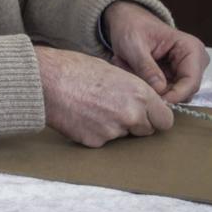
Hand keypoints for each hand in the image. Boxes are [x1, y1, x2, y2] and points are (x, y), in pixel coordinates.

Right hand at [35, 45, 173, 146]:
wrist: (46, 81)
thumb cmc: (76, 69)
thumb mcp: (114, 72)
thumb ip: (133, 91)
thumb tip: (143, 103)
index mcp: (140, 94)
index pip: (165, 120)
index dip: (156, 118)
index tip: (148, 116)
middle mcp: (131, 115)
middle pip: (146, 130)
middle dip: (136, 123)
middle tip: (115, 109)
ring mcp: (113, 131)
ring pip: (123, 136)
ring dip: (114, 127)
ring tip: (92, 109)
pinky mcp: (96, 142)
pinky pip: (103, 141)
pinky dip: (95, 132)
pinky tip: (81, 116)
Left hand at [102, 2, 209, 104]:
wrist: (127, 21)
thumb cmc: (132, 27)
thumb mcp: (134, 46)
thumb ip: (147, 67)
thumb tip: (160, 89)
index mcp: (191, 49)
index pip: (192, 82)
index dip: (175, 95)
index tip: (156, 101)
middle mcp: (194, 62)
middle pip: (184, 92)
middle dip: (160, 91)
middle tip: (136, 82)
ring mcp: (185, 70)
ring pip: (173, 94)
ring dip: (151, 88)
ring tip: (131, 70)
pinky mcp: (175, 77)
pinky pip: (164, 92)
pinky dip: (149, 86)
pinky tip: (134, 72)